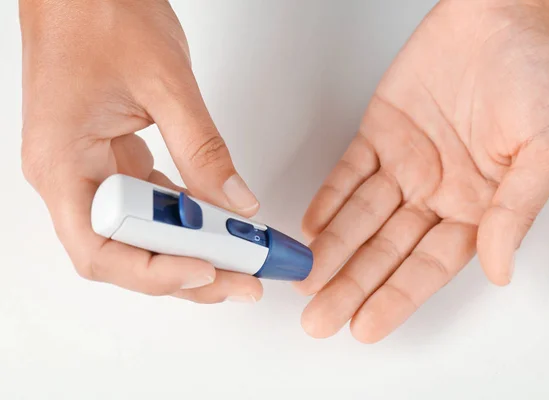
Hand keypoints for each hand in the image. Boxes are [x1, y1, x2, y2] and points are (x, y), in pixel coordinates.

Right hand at [20, 0, 261, 302]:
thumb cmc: (99, 14)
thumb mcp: (165, 82)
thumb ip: (203, 149)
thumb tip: (236, 202)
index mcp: (62, 161)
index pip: (100, 248)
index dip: (154, 272)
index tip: (208, 269)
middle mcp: (69, 175)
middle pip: (122, 253)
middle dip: (183, 274)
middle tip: (239, 278)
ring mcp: (88, 170)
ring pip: (136, 235)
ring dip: (187, 251)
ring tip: (237, 260)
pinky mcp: (110, 159)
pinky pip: (147, 205)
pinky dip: (183, 219)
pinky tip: (215, 225)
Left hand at [296, 0, 548, 341]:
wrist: (505, 13)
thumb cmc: (536, 74)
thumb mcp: (543, 150)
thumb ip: (515, 212)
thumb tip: (500, 270)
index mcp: (478, 206)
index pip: (429, 265)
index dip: (397, 297)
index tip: (366, 325)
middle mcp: (438, 192)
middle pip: (387, 251)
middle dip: (351, 286)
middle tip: (320, 318)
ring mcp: (406, 164)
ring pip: (361, 217)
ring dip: (333, 250)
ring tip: (305, 282)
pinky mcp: (380, 133)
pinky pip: (349, 173)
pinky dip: (329, 200)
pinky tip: (312, 228)